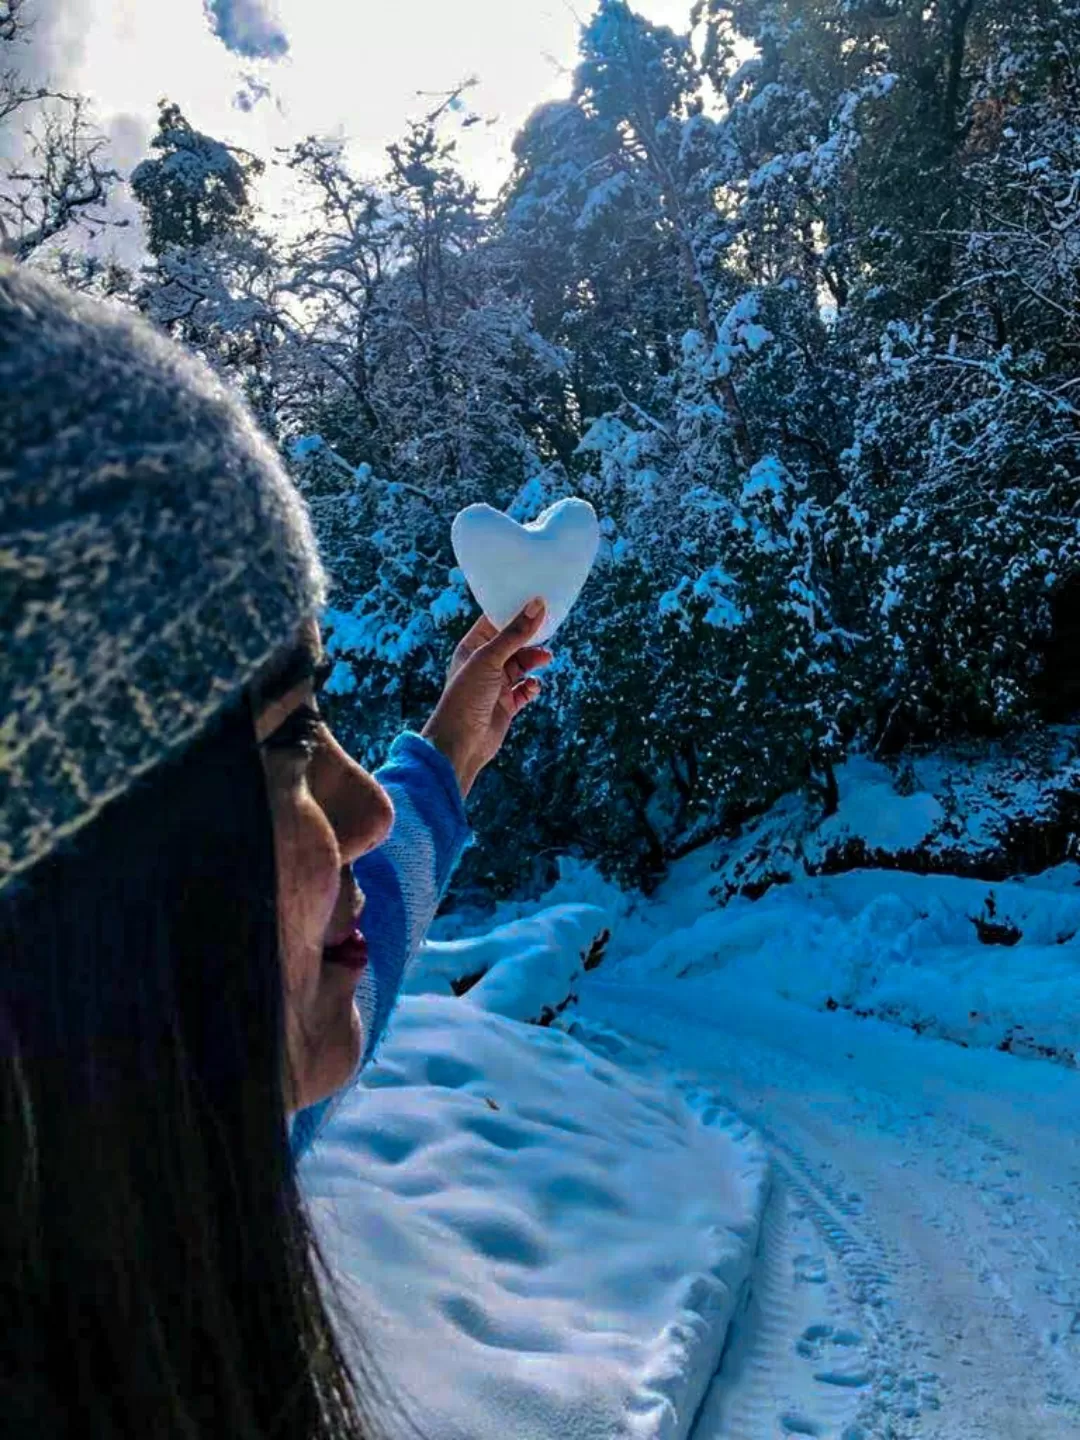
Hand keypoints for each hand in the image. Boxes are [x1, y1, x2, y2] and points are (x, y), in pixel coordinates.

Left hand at [421, 598, 552, 799]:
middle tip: (549, 630)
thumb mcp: (490, 659)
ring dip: (534, 660)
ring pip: (522, 665)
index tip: (537, 600)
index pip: (494, 621)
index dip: (514, 611)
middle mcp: (484, 664)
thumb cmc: (466, 696)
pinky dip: (532, 687)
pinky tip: (533, 688)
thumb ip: (515, 633)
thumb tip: (537, 605)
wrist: (461, 742)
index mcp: (472, 647)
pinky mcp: (506, 704)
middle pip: (513, 642)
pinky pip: (525, 690)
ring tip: (546, 658)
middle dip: (530, 637)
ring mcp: (495, 684)